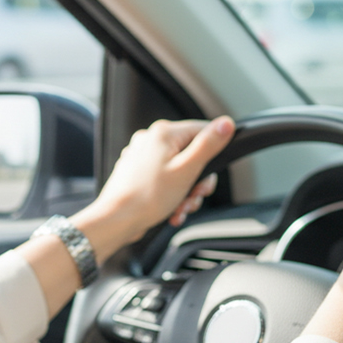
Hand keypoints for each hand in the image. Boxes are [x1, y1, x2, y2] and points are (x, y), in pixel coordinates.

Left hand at [70, 116, 233, 259]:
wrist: (117, 220)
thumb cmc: (148, 197)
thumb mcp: (187, 170)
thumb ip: (208, 145)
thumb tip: (225, 123)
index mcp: (163, 133)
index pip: (202, 131)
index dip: (213, 154)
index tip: (211, 175)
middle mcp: (151, 140)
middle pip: (191, 154)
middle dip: (198, 180)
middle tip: (195, 196)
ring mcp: (142, 156)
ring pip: (179, 170)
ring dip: (186, 192)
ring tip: (181, 208)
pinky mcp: (139, 173)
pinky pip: (165, 180)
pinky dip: (172, 195)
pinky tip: (172, 211)